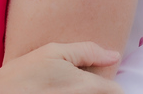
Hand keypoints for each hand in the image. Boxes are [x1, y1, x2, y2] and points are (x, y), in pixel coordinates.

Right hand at [0, 42, 123, 93]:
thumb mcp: (53, 52)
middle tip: (76, 84)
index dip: (110, 86)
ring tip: (64, 89)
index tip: (96, 80)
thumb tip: (114, 55)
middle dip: (98, 91)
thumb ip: (87, 52)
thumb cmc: (24, 74)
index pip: (118, 92)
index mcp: (87, 87)